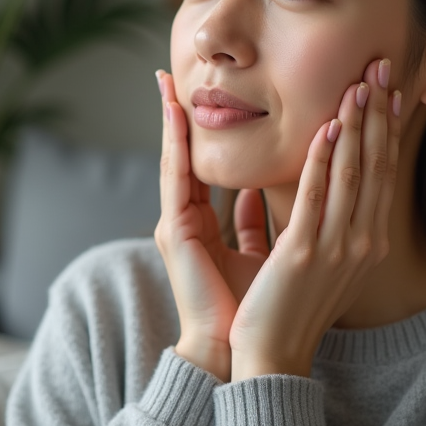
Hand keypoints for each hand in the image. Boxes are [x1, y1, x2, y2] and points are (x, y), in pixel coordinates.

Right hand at [153, 70, 270, 381]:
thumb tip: (259, 193)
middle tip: (167, 73)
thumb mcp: (254, 254)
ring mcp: (173, 226)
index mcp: (200, 226)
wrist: (238, 351)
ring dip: (171, 120)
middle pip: (178, 157)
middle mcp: (181, 221)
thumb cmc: (248, 309)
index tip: (188, 95)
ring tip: (166, 83)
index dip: (193, 131)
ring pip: (172, 161)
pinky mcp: (175, 234)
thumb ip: (252, 223)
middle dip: (173, 115)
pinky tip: (177, 114)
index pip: (197, 166)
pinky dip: (177, 145)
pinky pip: (176, 179)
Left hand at [227, 58, 401, 379]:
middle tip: (380, 67)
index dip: (385, 128)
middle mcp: (360, 243)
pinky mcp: (303, 254)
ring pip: (351, 174)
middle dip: (378, 113)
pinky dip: (323, 160)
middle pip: (374, 165)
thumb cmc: (286, 309)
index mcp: (365, 243)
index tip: (389, 90)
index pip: (379, 173)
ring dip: (356, 125)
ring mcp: (335, 249)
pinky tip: (327, 128)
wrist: (270, 358)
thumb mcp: (313, 259)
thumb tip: (313, 183)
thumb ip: (316, 220)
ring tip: (358, 83)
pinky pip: (316, 197)